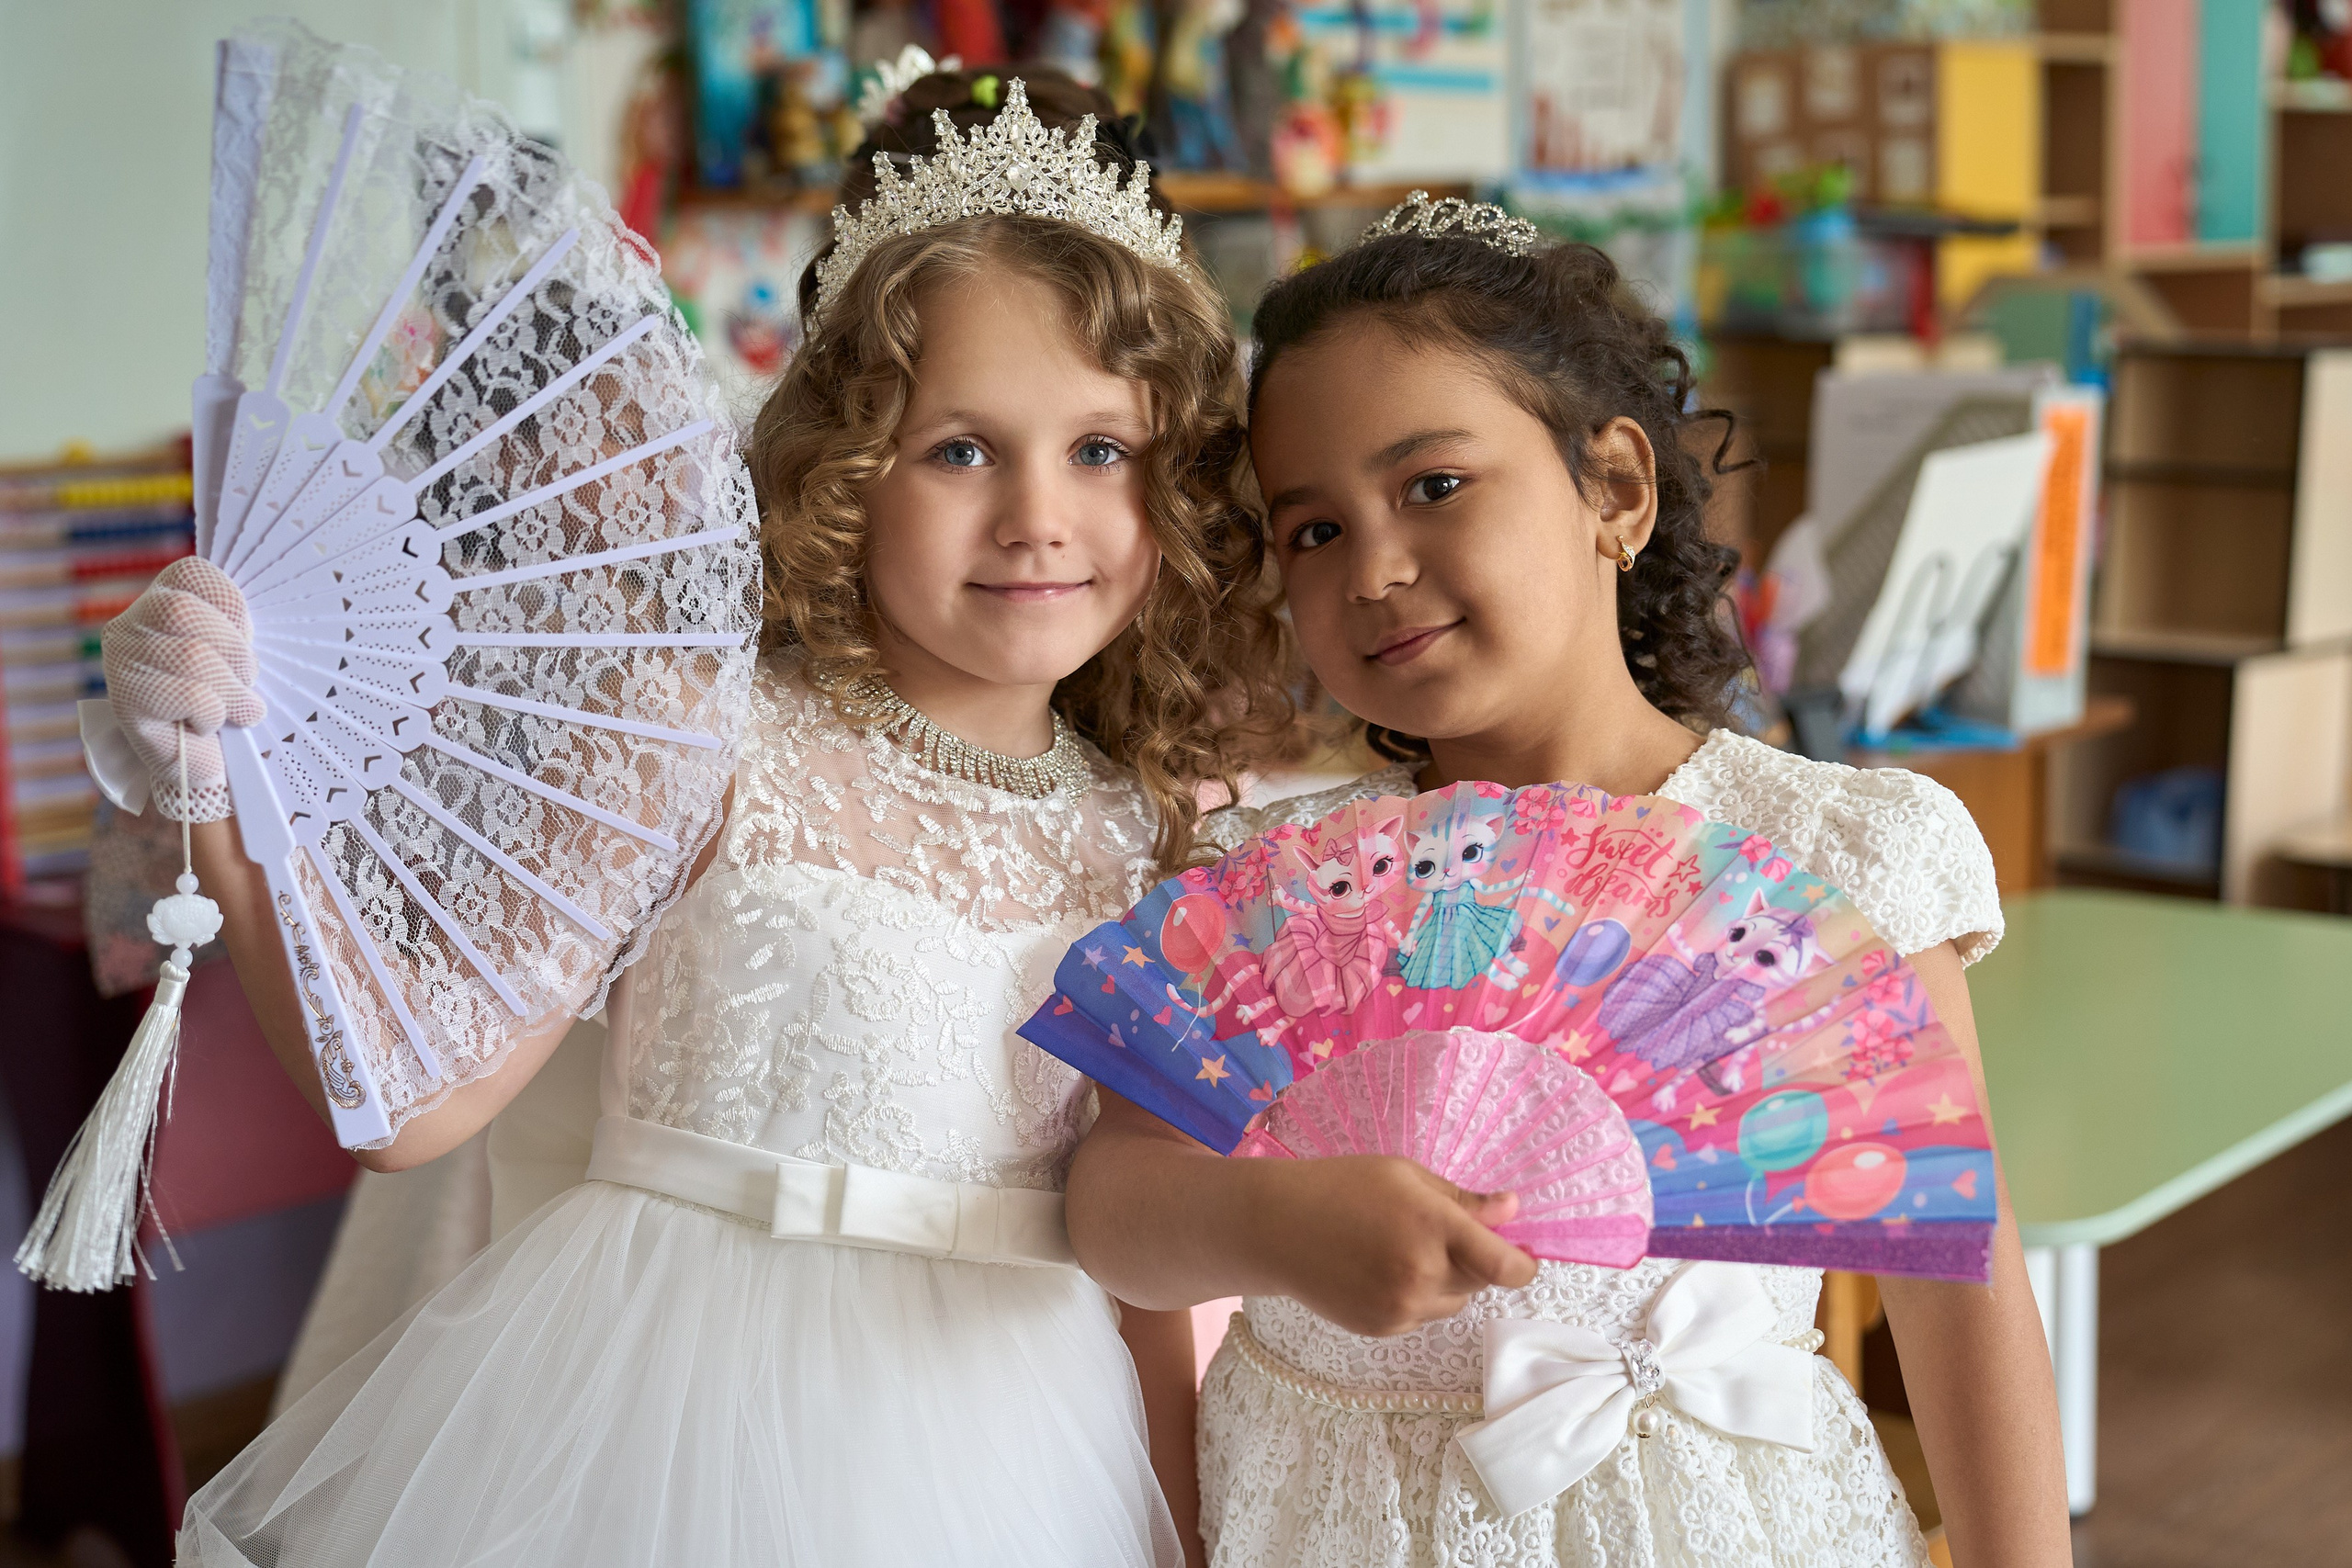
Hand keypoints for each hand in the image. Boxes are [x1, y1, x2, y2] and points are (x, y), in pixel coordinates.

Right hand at [100, 555, 261, 821]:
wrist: (206, 766)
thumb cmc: (229, 702)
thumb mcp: (240, 655)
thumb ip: (242, 629)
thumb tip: (289, 604)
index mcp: (162, 600)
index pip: (195, 574)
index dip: (231, 607)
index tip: (245, 638)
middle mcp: (131, 624)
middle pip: (184, 612)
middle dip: (233, 651)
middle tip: (246, 681)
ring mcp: (122, 662)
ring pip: (191, 655)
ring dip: (230, 688)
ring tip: (237, 709)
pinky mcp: (126, 703)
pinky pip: (189, 695)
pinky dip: (212, 713)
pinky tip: (205, 725)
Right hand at [1255, 1155, 1537, 1336]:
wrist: (1276, 1228)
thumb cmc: (1343, 1187)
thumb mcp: (1405, 1175)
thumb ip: (1463, 1199)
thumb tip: (1512, 1210)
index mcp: (1433, 1225)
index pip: (1504, 1264)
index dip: (1523, 1265)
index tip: (1523, 1258)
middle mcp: (1422, 1272)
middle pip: (1480, 1281)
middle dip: (1473, 1261)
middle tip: (1436, 1233)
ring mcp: (1401, 1306)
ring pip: (1453, 1302)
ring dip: (1446, 1281)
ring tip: (1401, 1249)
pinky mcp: (1383, 1328)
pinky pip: (1422, 1316)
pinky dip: (1416, 1298)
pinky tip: (1381, 1270)